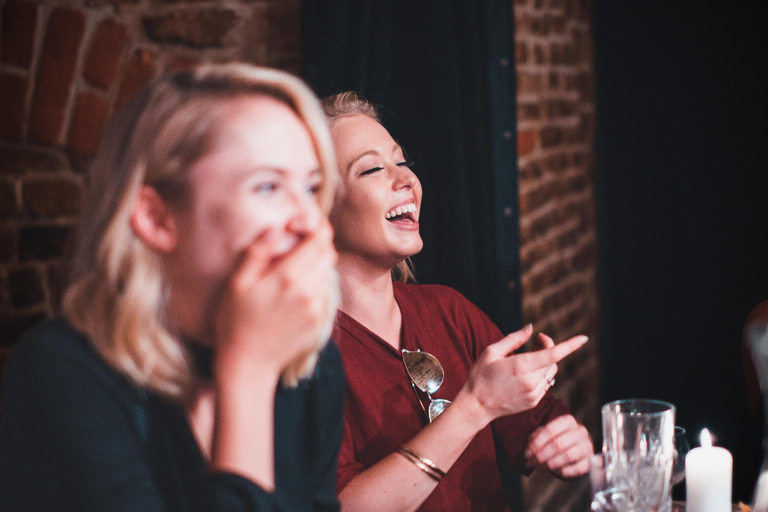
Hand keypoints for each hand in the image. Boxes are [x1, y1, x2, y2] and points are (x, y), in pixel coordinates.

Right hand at [214, 219, 337, 378]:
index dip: (316, 226)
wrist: (249, 364)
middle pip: (328, 253)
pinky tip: (295, 287)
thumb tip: (276, 227)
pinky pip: (324, 290)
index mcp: (289, 277)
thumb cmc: (236, 321)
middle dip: (317, 242)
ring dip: (317, 262)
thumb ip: (259, 252)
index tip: (301, 224)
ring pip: (328, 271)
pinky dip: (315, 281)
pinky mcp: (319, 320)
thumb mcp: (238, 283)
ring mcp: (317, 307)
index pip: (320, 240)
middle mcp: (309, 290)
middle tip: (297, 241)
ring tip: (293, 265)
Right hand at [460, 325, 587, 425]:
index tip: (583, 338)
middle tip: (537, 340)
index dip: (570, 345)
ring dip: (546, 362)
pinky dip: (540, 374)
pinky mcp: (533, 402)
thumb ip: (514, 339)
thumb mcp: (491, 352)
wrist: (476, 406)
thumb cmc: (480, 376)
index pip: (552, 354)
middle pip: (553, 360)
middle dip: (549, 347)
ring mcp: (533, 394)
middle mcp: (531, 381)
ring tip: (529, 356)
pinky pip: (545, 384)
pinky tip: (526, 373)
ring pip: (551, 373)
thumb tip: (531, 328)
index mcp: (520, 366)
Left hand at [524, 414, 592, 478]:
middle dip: (541, 456)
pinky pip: (578, 468)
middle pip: (558, 444)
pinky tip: (555, 471)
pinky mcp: (590, 461)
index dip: (537, 443)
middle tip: (531, 463)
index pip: (550, 430)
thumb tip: (529, 450)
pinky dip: (564, 471)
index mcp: (568, 421)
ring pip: (568, 456)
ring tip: (540, 468)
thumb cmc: (558, 438)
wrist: (577, 448)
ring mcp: (587, 446)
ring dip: (551, 464)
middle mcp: (580, 431)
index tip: (527, 453)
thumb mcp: (546, 433)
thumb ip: (536, 437)